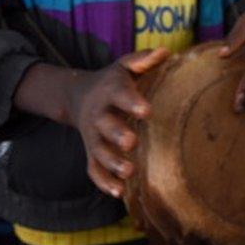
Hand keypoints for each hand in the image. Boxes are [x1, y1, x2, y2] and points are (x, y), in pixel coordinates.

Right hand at [64, 48, 169, 197]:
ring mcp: (93, 137)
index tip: (146, 110)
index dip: (131, 102)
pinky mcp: (91, 154)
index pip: (119, 95)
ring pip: (98, 152)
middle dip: (116, 134)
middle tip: (132, 142)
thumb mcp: (124, 66)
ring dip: (112, 163)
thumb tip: (165, 51)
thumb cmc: (113, 81)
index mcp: (109, 91)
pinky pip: (93, 170)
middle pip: (104, 126)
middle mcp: (98, 115)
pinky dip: (103, 183)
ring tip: (130, 171)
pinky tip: (119, 192)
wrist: (78, 96)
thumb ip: (142, 60)